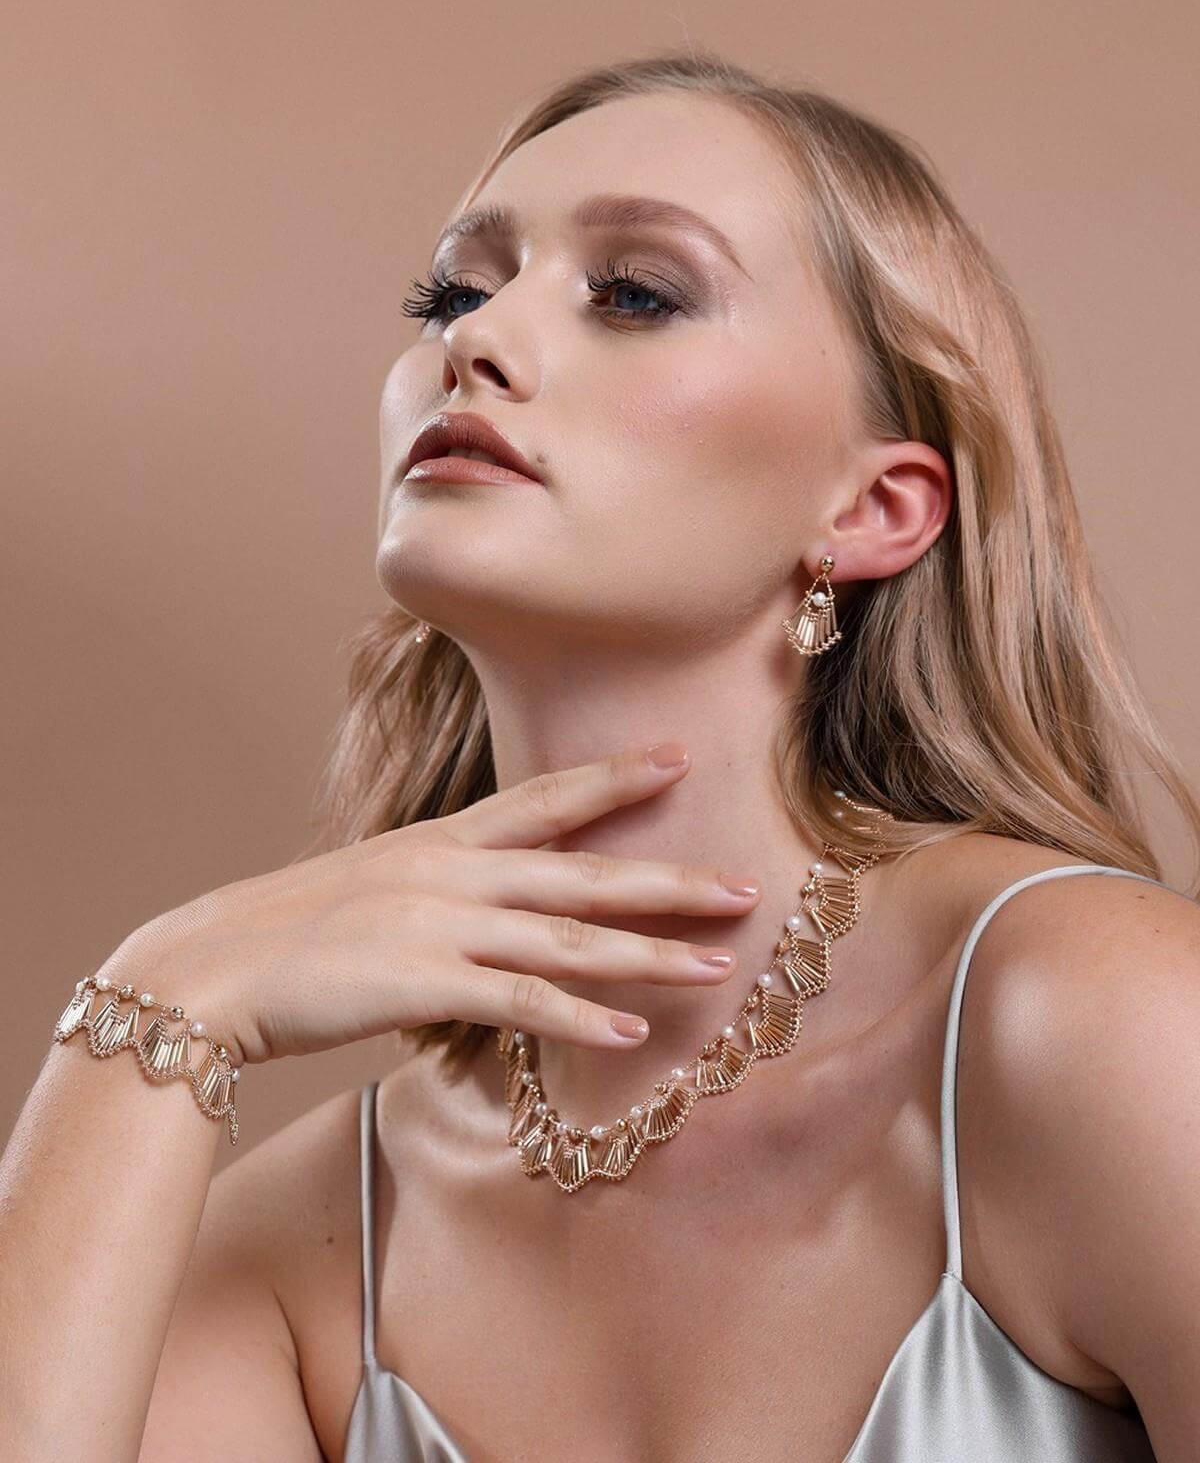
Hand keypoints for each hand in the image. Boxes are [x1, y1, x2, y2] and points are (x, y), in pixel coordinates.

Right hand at [103, 742, 761, 1068]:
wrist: (213, 968)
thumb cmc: (290, 934)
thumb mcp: (373, 886)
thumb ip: (440, 890)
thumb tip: (491, 912)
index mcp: (442, 842)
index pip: (546, 799)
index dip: (616, 777)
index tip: (679, 756)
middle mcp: (454, 872)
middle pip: (583, 870)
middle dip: (669, 877)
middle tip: (745, 883)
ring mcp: (443, 925)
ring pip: (569, 935)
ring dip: (649, 953)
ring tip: (718, 964)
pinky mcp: (426, 983)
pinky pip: (522, 1002)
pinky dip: (581, 1018)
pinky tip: (633, 1033)